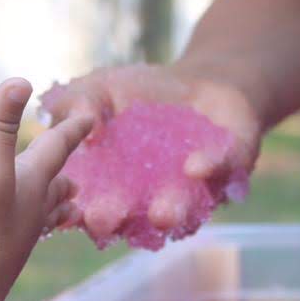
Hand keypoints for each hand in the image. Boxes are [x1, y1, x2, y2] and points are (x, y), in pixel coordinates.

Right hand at [0, 78, 91, 291]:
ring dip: (56, 203)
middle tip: (77, 169)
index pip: (57, 149)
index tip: (91, 117)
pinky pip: (24, 234)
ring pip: (46, 213)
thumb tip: (19, 80)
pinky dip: (32, 227)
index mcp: (34, 183)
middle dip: (65, 171)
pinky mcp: (1, 253)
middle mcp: (32, 208)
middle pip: (57, 184)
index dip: (72, 130)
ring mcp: (19, 234)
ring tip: (68, 203)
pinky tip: (24, 232)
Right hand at [40, 64, 260, 230]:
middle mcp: (150, 200)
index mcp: (113, 187)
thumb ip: (80, 102)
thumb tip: (80, 126)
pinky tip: (196, 166)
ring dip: (170, 212)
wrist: (204, 80)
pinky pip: (220, 173)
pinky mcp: (227, 171)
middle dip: (120, 219)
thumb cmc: (142, 92)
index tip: (72, 211)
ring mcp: (191, 191)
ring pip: (181, 209)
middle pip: (133, 219)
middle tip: (108, 218)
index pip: (93, 207)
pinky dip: (209, 169)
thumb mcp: (101, 89)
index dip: (82, 211)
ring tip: (160, 213)